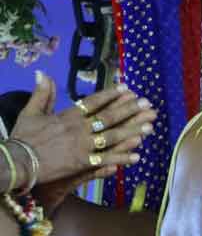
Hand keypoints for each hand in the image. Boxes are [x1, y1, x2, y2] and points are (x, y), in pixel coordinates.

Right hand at [9, 73, 156, 185]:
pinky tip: (137, 156)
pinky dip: (121, 158)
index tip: (128, 90)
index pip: (94, 102)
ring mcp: (81, 146)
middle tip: (149, 105)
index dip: (111, 95)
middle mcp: (78, 129)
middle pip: (109, 117)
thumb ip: (41, 93)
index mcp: (67, 116)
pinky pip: (106, 160)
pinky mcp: (81, 163)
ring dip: (132, 131)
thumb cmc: (22, 138)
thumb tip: (42, 72)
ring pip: (112, 137)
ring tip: (150, 126)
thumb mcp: (30, 112)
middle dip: (130, 110)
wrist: (16, 162)